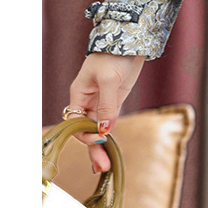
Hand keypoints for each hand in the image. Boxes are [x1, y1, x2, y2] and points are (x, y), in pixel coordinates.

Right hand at [68, 53, 144, 172]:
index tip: (100, 140)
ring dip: (100, 147)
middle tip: (101, 167)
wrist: (131, 39)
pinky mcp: (114, 101)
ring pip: (96, 129)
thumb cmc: (114, 54)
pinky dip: (108, 137)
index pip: (76, 122)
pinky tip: (108, 151)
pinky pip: (108, 123)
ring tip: (104, 167)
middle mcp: (87, 100)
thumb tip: (104, 130)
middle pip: (85, 130)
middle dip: (92, 148)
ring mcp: (101, 101)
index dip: (86, 134)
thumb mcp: (109, 79)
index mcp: (79, 94)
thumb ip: (106, 105)